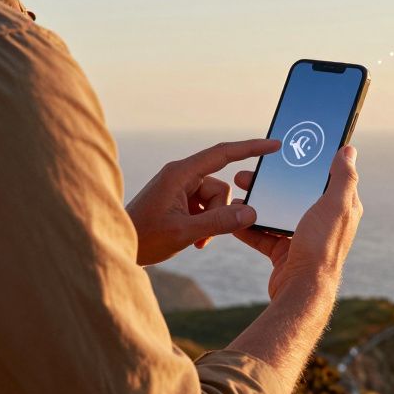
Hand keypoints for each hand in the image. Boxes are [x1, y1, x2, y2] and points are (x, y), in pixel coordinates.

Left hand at [126, 139, 280, 265]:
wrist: (120, 247)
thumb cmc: (144, 238)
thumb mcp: (185, 232)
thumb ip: (219, 222)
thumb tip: (251, 212)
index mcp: (180, 173)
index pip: (223, 154)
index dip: (250, 148)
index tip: (274, 145)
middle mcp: (180, 175)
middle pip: (220, 187)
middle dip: (219, 212)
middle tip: (203, 235)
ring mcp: (178, 187)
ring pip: (214, 200)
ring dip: (211, 221)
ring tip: (195, 240)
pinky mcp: (178, 200)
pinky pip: (204, 207)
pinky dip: (204, 223)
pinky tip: (192, 239)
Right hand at [232, 145, 362, 300]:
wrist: (301, 291)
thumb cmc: (322, 248)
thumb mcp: (335, 206)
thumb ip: (343, 178)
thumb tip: (349, 150)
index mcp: (340, 208)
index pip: (325, 178)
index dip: (307, 163)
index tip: (287, 151)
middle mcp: (323, 222)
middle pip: (294, 194)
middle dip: (272, 182)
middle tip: (249, 172)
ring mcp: (302, 237)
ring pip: (276, 212)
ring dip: (256, 202)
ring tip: (237, 190)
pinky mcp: (284, 252)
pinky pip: (263, 234)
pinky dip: (248, 226)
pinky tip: (233, 215)